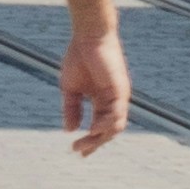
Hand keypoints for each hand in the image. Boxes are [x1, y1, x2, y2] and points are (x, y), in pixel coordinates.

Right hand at [57, 25, 129, 154]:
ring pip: (115, 126)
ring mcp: (118, 96)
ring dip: (101, 137)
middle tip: (79, 150)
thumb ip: (71, 109)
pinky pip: (117, 114)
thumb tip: (69, 130)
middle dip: (94, 143)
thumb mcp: (70, 88)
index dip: (90, 140)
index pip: (99, 126)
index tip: (78, 152)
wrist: (88, 36)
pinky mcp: (120, 90)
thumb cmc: (79, 56)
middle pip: (107, 130)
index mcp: (101, 100)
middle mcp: (112, 101)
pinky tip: (94, 130)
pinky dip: (107, 125)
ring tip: (86, 142)